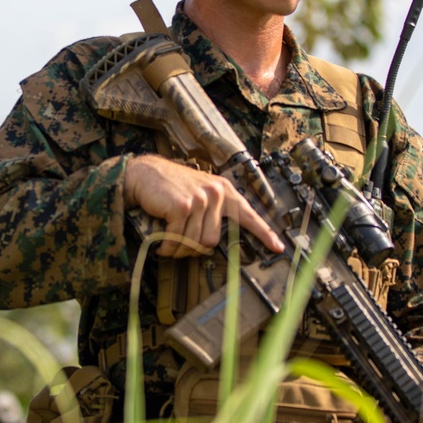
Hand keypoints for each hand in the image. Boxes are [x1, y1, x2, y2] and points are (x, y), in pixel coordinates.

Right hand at [124, 154, 284, 257]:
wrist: (145, 174)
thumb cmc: (171, 188)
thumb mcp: (200, 192)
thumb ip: (213, 211)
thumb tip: (215, 241)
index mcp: (224, 191)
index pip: (248, 215)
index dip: (264, 233)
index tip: (278, 248)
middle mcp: (216, 193)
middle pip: (212, 241)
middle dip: (192, 246)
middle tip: (178, 240)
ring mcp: (200, 199)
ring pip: (195, 243)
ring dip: (178, 248)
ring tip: (168, 240)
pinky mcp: (183, 207)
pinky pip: (178, 240)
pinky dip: (167, 246)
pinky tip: (161, 242)